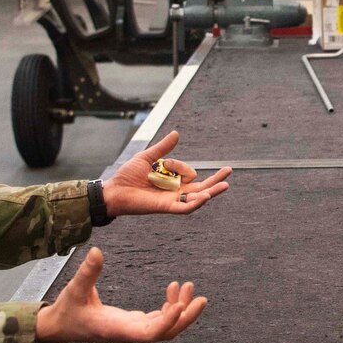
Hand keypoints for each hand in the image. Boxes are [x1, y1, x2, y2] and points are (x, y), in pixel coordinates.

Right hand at [35, 247, 207, 342]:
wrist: (59, 327)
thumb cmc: (66, 311)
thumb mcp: (74, 289)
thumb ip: (88, 272)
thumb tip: (97, 251)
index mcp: (116, 329)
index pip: (150, 333)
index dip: (168, 322)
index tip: (180, 306)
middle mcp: (128, 333)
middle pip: (166, 333)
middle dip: (185, 317)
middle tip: (201, 298)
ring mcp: (132, 330)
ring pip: (165, 327)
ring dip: (181, 310)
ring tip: (189, 286)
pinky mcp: (133, 324)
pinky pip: (158, 320)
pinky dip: (170, 306)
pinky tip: (173, 288)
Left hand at [103, 130, 231, 217]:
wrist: (114, 190)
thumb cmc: (128, 176)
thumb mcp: (148, 157)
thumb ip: (163, 148)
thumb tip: (177, 134)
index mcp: (173, 181)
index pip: (188, 173)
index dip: (180, 165)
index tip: (165, 163)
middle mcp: (175, 192)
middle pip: (201, 187)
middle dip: (216, 179)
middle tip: (229, 171)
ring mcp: (172, 200)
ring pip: (197, 198)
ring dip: (212, 192)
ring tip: (225, 185)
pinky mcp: (166, 207)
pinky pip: (185, 208)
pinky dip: (196, 203)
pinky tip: (207, 196)